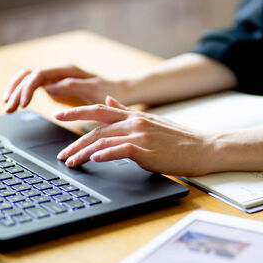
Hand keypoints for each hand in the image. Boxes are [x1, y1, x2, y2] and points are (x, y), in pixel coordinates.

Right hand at [3, 64, 120, 112]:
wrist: (119, 92)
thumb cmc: (109, 91)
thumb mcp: (93, 90)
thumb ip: (71, 87)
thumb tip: (48, 88)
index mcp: (66, 69)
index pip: (38, 75)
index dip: (27, 88)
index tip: (23, 104)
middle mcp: (58, 71)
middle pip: (28, 75)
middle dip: (16, 90)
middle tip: (9, 108)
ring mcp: (55, 78)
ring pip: (27, 80)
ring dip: (16, 92)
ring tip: (8, 108)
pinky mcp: (55, 87)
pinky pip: (34, 87)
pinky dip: (24, 95)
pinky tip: (17, 105)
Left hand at [55, 96, 214, 175]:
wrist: (204, 147)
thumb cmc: (180, 139)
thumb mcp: (152, 121)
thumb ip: (128, 111)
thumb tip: (109, 100)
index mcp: (134, 116)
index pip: (99, 110)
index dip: (76, 111)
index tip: (58, 115)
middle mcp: (135, 122)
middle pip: (96, 129)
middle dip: (74, 142)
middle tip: (61, 154)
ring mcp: (140, 135)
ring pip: (103, 140)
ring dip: (83, 153)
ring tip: (71, 163)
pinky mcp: (147, 150)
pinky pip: (121, 150)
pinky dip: (105, 154)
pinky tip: (94, 159)